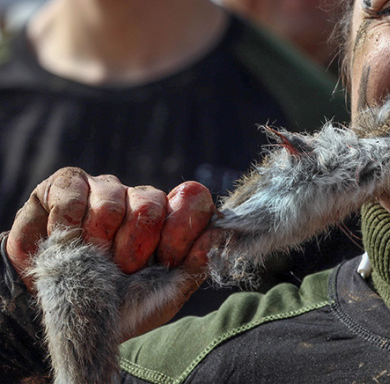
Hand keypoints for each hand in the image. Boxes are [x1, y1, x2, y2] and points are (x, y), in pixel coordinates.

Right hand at [6, 167, 217, 330]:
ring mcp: (102, 188)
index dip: (183, 227)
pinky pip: (73, 194)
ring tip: (88, 261)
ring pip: (111, 201)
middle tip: (121, 270)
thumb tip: (218, 234)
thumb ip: (196, 266)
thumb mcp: (163, 295)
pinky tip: (64, 241)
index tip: (167, 259)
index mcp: (169, 218)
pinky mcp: (63, 186)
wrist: (59, 316)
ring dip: (98, 243)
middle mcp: (139, 198)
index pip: (193, 197)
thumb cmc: (117, 305)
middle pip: (151, 203)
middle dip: (136, 246)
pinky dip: (69, 224)